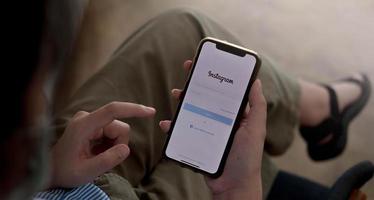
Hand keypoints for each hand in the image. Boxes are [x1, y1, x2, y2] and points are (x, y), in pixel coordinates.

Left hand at [50, 102, 155, 187]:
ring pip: (118, 131)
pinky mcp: (93, 123)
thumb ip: (107, 160)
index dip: (133, 109)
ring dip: (114, 146)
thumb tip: (126, 148)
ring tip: (98, 157)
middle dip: (118, 145)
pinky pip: (113, 132)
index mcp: (83, 125)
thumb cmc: (65, 171)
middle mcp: (87, 118)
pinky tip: (97, 152)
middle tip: (102, 160)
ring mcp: (90, 119)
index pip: (112, 111)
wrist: (52, 170)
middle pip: (119, 127)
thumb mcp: (86, 172)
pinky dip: (110, 145)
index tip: (150, 112)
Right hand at [159, 60, 266, 198]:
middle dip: (196, 83)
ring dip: (182, 100)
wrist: (233, 185)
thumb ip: (257, 107)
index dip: (215, 75)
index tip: (207, 62)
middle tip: (187, 71)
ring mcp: (206, 130)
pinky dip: (172, 126)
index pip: (224, 90)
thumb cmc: (247, 158)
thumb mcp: (256, 130)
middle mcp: (219, 119)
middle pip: (205, 96)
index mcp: (234, 114)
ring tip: (176, 95)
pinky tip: (167, 124)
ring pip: (191, 110)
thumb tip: (256, 81)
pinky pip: (182, 130)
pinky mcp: (196, 141)